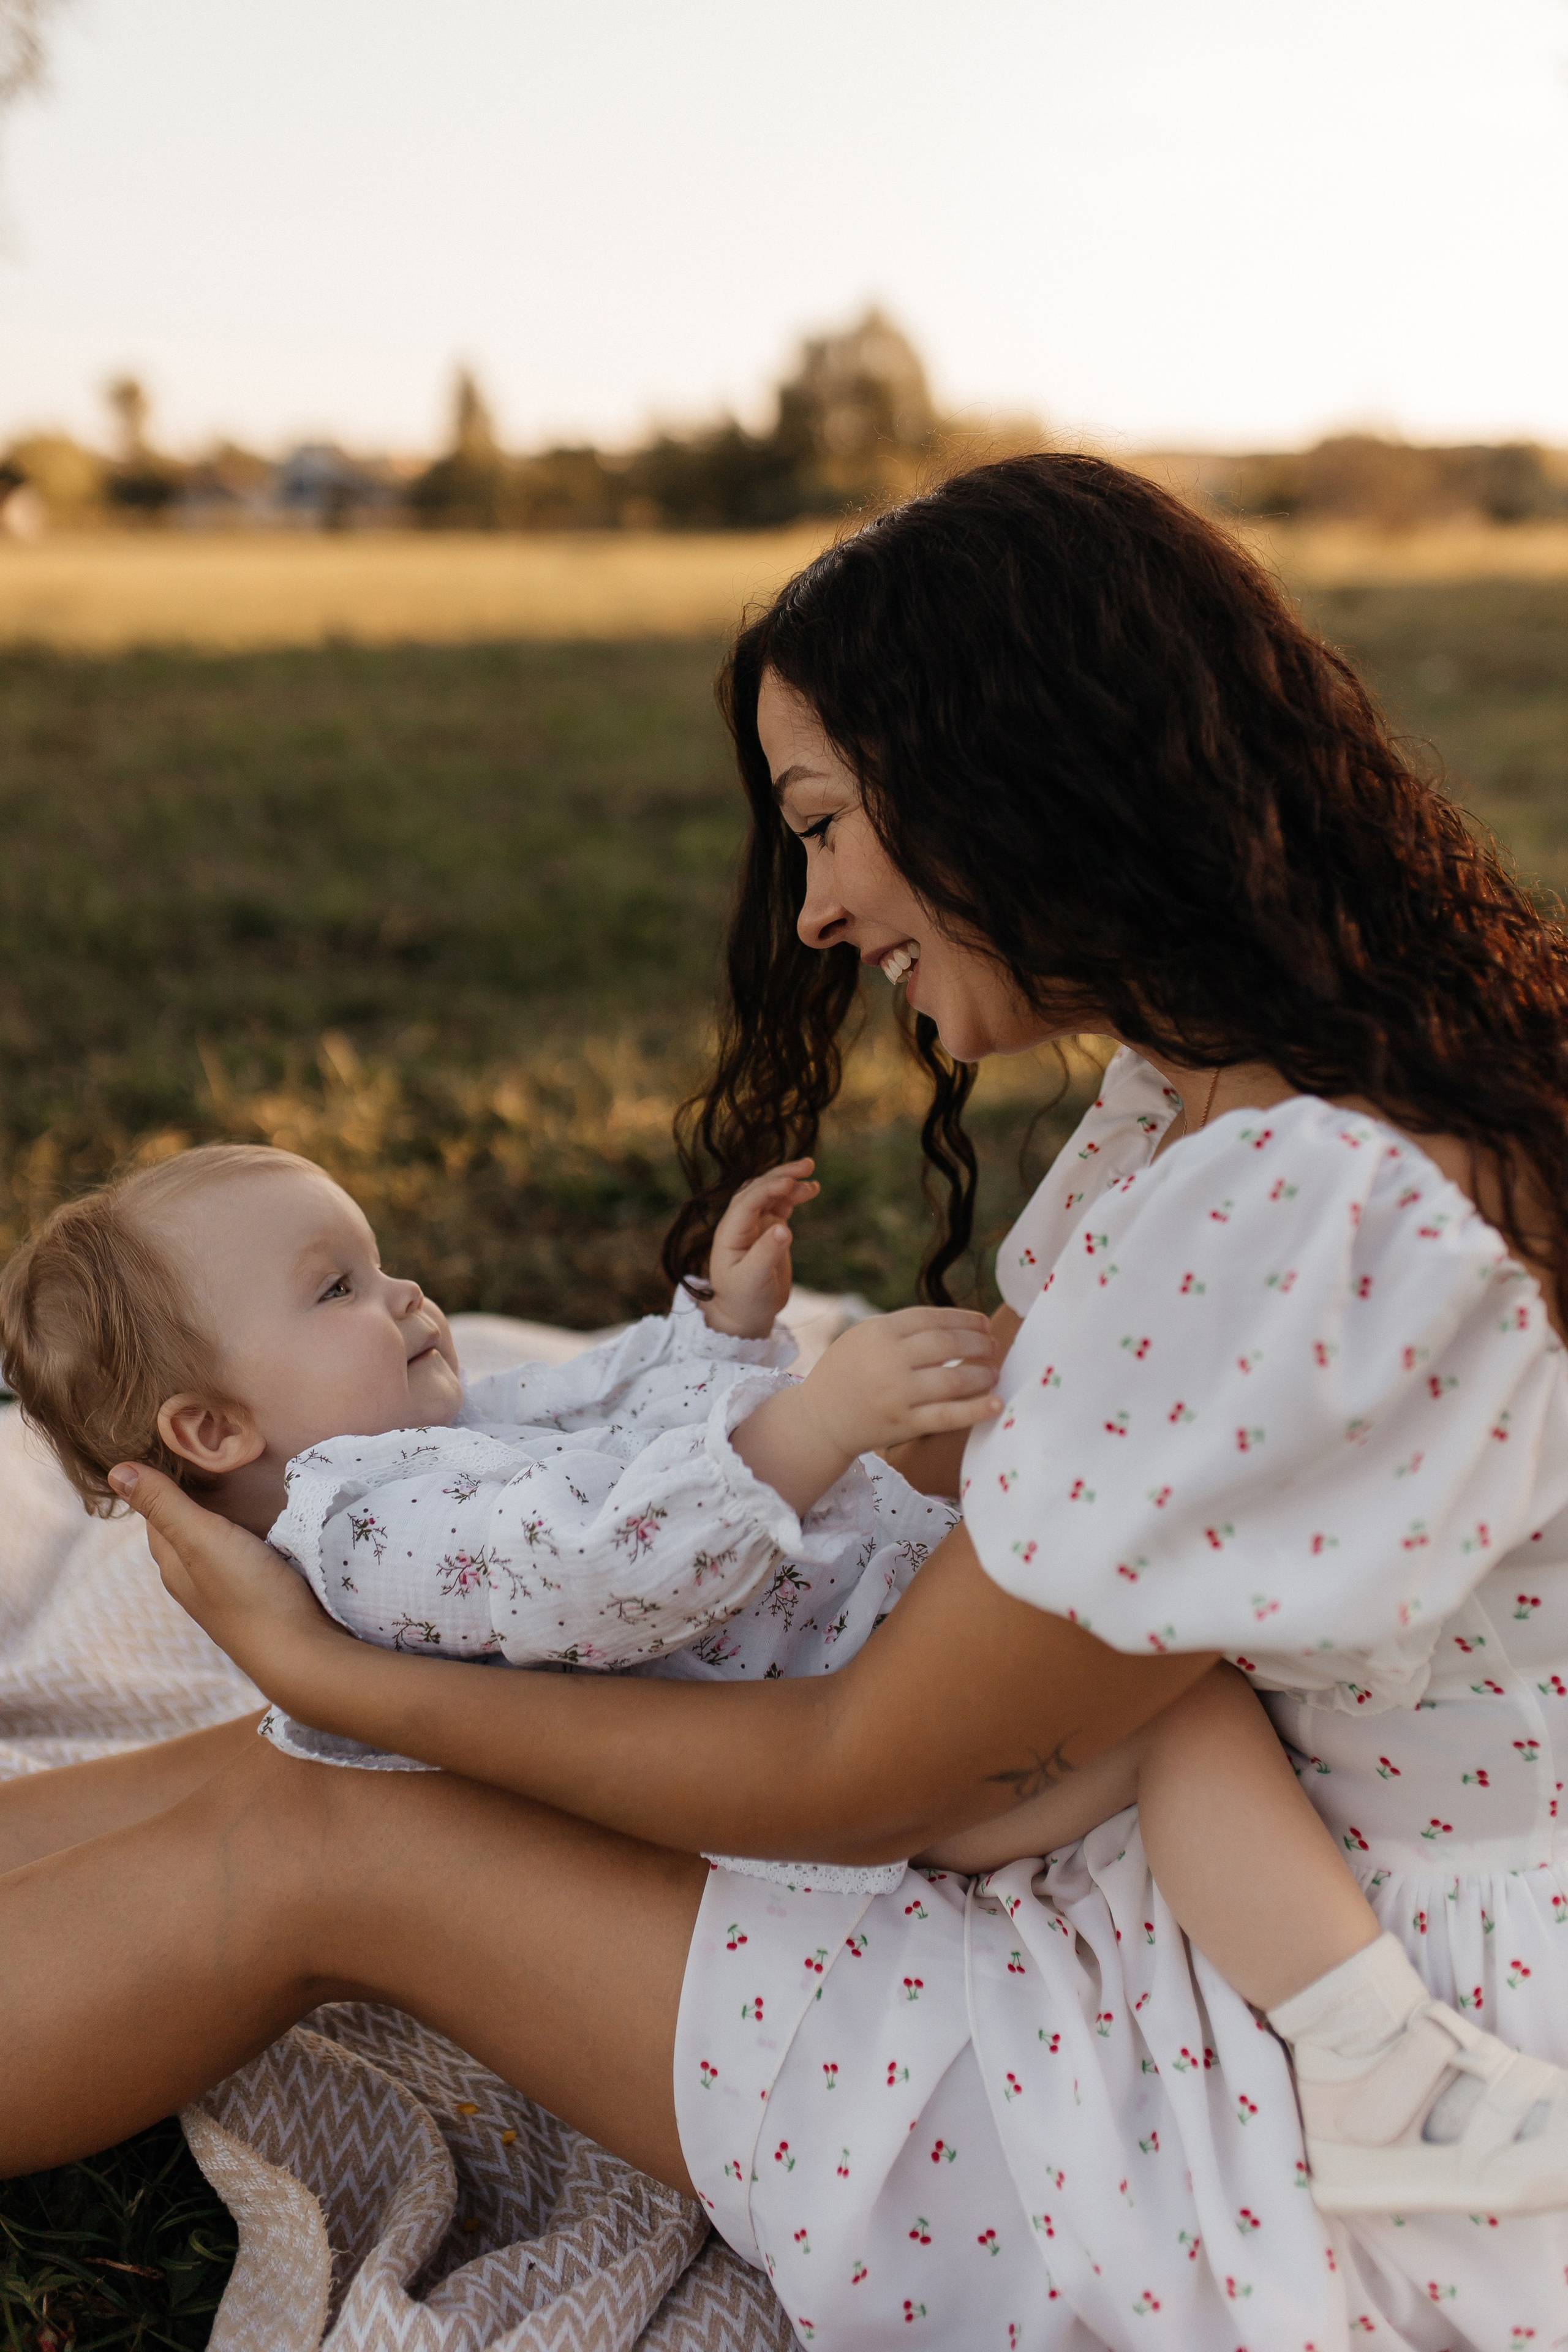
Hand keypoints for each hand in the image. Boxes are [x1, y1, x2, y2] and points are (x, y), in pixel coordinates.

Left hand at [107, 1461, 347, 1706]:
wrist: (300, 1651)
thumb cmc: (247, 1592)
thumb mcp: (201, 1539)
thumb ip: (164, 1505)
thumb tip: (116, 1471)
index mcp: (173, 1565)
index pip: (156, 1515)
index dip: (164, 1481)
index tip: (182, 1448)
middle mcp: (194, 1579)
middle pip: (186, 1528)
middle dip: (196, 1495)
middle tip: (217, 1456)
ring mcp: (228, 1590)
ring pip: (217, 1542)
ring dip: (225, 1515)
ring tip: (243, 1479)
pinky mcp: (260, 1593)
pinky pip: (246, 1554)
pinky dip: (249, 1532)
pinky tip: (268, 1521)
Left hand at [704, 1158, 819, 1338]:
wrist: (744, 1315)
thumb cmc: (744, 1300)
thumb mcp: (754, 1280)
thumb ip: (766, 1254)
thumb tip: (783, 1228)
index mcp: (730, 1232)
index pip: (748, 1201)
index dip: (768, 1189)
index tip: (790, 1182)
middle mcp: (740, 1223)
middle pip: (759, 1189)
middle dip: (781, 1175)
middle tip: (807, 1165)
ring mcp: (755, 1224)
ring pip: (771, 1193)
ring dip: (790, 1182)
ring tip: (813, 1181)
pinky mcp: (769, 1230)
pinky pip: (781, 1204)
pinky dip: (794, 1194)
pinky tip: (811, 1189)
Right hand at [729, 1306, 998, 1516]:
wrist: (818, 1419)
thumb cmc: (847, 1373)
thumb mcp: (863, 1338)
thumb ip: (902, 1329)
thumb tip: (956, 1324)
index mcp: (878, 1332)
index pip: (932, 1318)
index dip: (964, 1319)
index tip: (984, 1324)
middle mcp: (888, 1359)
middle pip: (947, 1345)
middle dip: (978, 1344)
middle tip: (994, 1347)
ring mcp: (896, 1393)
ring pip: (953, 1379)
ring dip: (982, 1374)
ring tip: (994, 1372)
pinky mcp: (902, 1424)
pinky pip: (948, 1416)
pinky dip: (976, 1409)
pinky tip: (997, 1403)